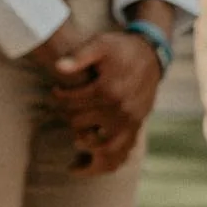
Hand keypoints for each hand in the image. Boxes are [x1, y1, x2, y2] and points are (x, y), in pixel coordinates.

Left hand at [47, 27, 161, 175]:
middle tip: (60, 113)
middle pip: (82, 125)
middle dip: (68, 119)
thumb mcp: (100, 44)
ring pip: (106, 150)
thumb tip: (58, 67)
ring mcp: (131, 121)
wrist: (151, 55)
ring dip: (88, 155)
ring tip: (74, 156)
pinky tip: (94, 160)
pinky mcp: (137, 126)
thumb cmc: (121, 48)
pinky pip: (124, 152)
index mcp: (108, 91)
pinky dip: (109, 162)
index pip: (73, 103)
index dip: (59, 96)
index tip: (55, 91)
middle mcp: (120, 110)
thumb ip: (79, 56)